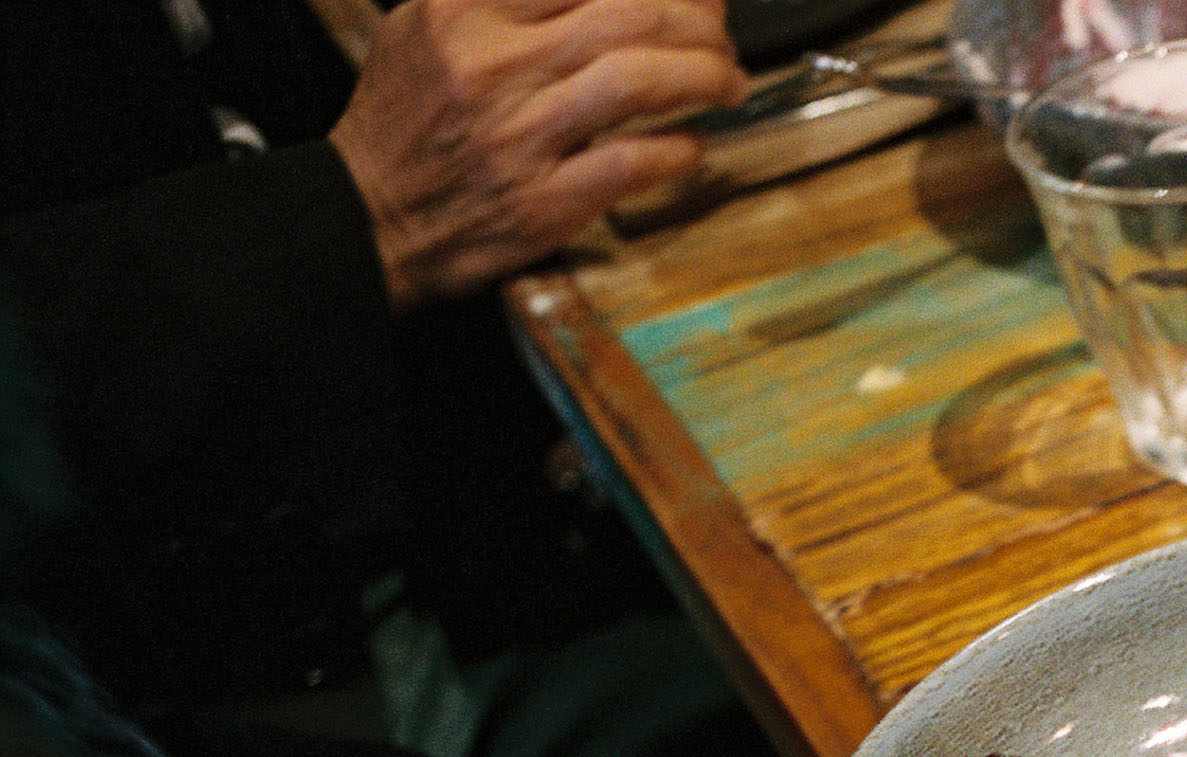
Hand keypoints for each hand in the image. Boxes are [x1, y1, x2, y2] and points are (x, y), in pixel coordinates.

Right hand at [328, 0, 746, 308]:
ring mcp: (518, 136)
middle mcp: (492, 66)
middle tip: (721, 32)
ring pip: (638, 82)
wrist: (366, 214)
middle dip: (698, 21)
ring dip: (703, 77)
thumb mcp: (432, 23)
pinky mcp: (540, 201)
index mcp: (465, 10)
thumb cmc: (410, 118)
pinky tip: (695, 142)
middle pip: (629, 16)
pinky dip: (679, 150)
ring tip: (728, 81)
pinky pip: (632, 163)